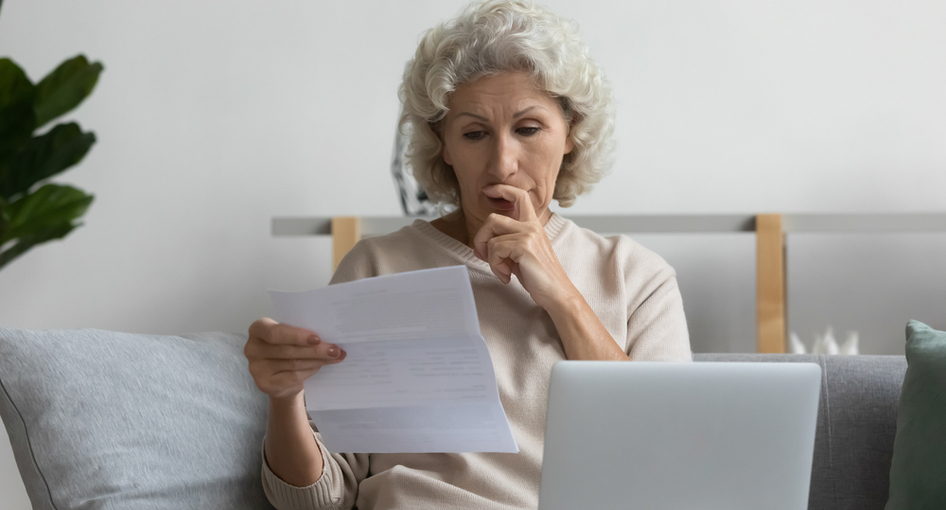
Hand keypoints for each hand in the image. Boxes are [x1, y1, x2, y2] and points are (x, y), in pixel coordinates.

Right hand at [244, 318, 346, 401]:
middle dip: (315, 350)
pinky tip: (321, 366)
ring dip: (318, 360)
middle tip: (335, 350)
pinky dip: (310, 371)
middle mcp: (252, 348)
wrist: (281, 376)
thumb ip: (301, 334)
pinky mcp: (265, 384)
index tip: (317, 338)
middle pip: (288, 350)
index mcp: (258, 329)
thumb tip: (329, 336)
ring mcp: (256, 368)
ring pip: (293, 363)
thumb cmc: (287, 348)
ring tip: (335, 356)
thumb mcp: (290, 336)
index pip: (275, 332)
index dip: (296, 336)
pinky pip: (293, 377)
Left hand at [472, 184, 576, 308]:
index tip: (489, 190)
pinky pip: (495, 250)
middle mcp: (531, 226)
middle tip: (484, 256)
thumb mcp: (518, 257)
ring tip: (502, 271)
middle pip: (493, 218)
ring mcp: (529, 234)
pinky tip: (507, 276)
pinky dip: (495, 266)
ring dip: (490, 258)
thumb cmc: (539, 277)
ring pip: (492, 237)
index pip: (519, 196)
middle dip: (481, 238)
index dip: (502, 189)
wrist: (557, 293)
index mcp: (533, 225)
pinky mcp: (524, 246)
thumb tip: (480, 246)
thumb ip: (502, 247)